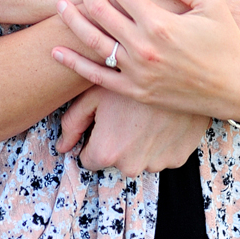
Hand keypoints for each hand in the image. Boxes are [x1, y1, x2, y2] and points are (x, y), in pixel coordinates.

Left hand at [53, 0, 239, 122]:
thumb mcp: (212, 3)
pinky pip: (98, 77)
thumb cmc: (226, 42)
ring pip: (94, 42)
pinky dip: (74, 63)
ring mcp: (138, 72)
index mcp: (161, 24)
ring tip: (61, 6)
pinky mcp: (136, 91)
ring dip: (73, 22)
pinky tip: (57, 50)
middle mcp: (144, 48)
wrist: (236, 89)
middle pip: (103, 13)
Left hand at [57, 85, 208, 177]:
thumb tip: (62, 147)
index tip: (102, 120)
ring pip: (138, 157)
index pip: (88, 159)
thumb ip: (73, 122)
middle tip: (124, 112)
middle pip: (114, 159)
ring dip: (138, 142)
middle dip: (116, 141)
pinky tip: (160, 119)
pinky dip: (159, 141)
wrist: (177, 72)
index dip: (92, 139)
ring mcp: (157, 164)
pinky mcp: (177, 159)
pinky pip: (161, 154)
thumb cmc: (129, 77)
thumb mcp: (94, 94)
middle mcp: (131, 166)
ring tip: (143, 113)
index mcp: (107, 152)